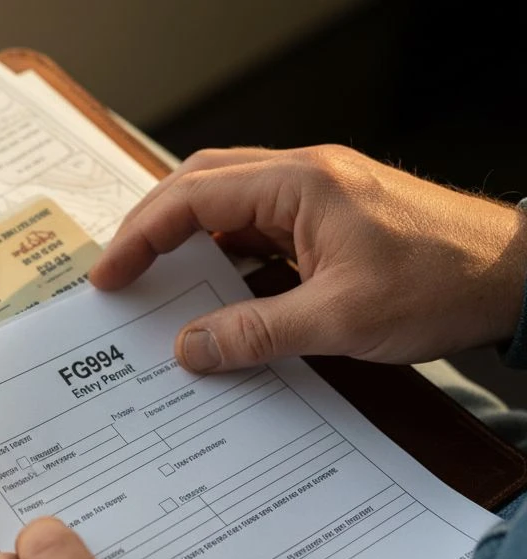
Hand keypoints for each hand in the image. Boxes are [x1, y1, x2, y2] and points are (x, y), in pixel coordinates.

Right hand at [90, 145, 526, 372]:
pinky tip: (217, 289)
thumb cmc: (441, 284)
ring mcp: (319, 191)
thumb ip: (254, 333)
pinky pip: (261, 225)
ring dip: (187, 236)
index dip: (140, 238)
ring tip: (155, 280)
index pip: (192, 199)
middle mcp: (303, 175)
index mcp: (298, 184)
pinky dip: (227, 253)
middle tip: (120, 272)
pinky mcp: (333, 215)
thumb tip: (189, 349)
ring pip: (228, 200)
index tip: (108, 278)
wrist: (519, 277)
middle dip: (151, 226)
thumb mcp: (339, 320)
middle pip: (200, 183)